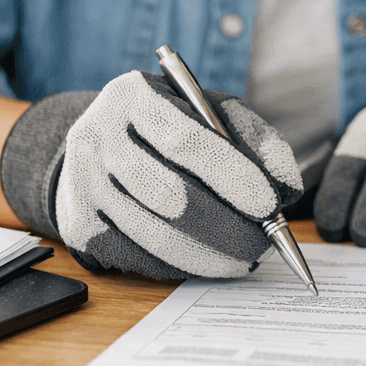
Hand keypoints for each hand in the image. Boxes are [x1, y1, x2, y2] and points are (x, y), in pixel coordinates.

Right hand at [0, 70, 303, 278]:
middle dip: (225, 225)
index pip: (184, 141)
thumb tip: (287, 185)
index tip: (268, 204)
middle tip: (263, 242)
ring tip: (246, 258)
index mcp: (132, 98)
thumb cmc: (169, 125)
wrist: (98, 145)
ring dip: (209, 255)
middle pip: (169, 195)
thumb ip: (254, 138)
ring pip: (154, 234)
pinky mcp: (79, 226)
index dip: (230, 176)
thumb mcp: (211, 112)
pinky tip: (210, 262)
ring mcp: (82, 186)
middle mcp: (96, 140)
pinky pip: (139, 257)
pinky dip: (182, 266)